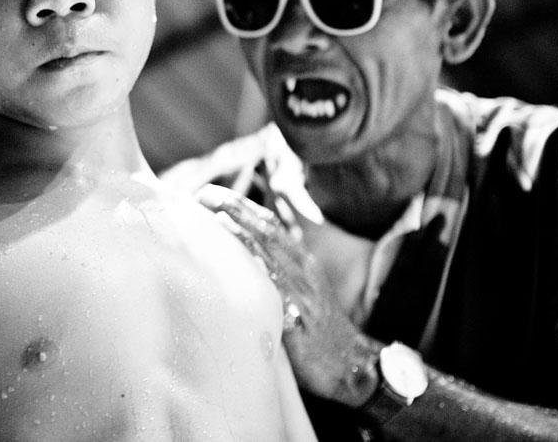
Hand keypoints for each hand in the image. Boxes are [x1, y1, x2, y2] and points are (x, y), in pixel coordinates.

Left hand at [198, 185, 378, 406]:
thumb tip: (244, 248)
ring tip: (217, 216)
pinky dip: (263, 277)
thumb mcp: (302, 288)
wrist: (353, 364)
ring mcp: (303, 295)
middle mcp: (303, 271)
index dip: (240, 205)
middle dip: (236, 209)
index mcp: (302, 261)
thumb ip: (277, 267)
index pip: (268, 224)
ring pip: (273, 256)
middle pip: (267, 231)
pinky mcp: (301, 324)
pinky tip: (245, 265)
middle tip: (204, 194)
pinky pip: (280, 297)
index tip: (209, 193)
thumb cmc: (319, 326)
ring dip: (244, 235)